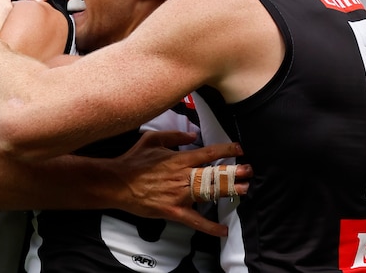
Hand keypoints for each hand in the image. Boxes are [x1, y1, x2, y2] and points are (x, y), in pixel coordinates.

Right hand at [108, 130, 251, 236]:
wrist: (116, 183)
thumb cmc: (133, 161)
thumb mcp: (151, 139)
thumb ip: (174, 136)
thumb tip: (192, 135)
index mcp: (179, 159)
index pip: (208, 153)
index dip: (225, 151)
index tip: (239, 150)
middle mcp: (182, 176)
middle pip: (213, 174)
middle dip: (233, 172)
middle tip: (249, 171)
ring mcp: (179, 195)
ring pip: (208, 193)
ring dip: (228, 192)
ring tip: (244, 190)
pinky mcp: (173, 211)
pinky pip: (194, 221)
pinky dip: (209, 227)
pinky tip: (223, 230)